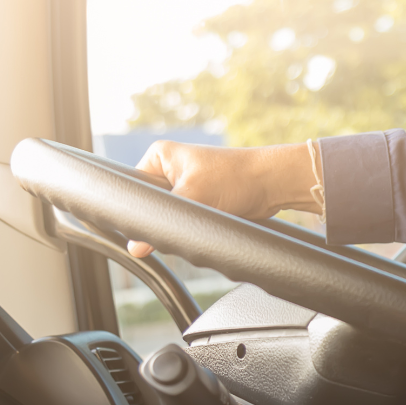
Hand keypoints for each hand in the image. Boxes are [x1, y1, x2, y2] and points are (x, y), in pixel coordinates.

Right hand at [126, 141, 319, 256]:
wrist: (271, 185)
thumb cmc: (235, 177)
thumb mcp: (192, 197)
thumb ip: (163, 220)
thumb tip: (137, 247)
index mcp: (159, 157)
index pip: (133, 188)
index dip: (137, 210)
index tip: (144, 226)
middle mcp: (169, 171)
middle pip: (150, 206)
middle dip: (161, 220)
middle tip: (177, 223)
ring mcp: (184, 188)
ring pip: (167, 218)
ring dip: (178, 226)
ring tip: (195, 221)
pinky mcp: (199, 204)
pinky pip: (184, 223)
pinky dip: (190, 229)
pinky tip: (200, 228)